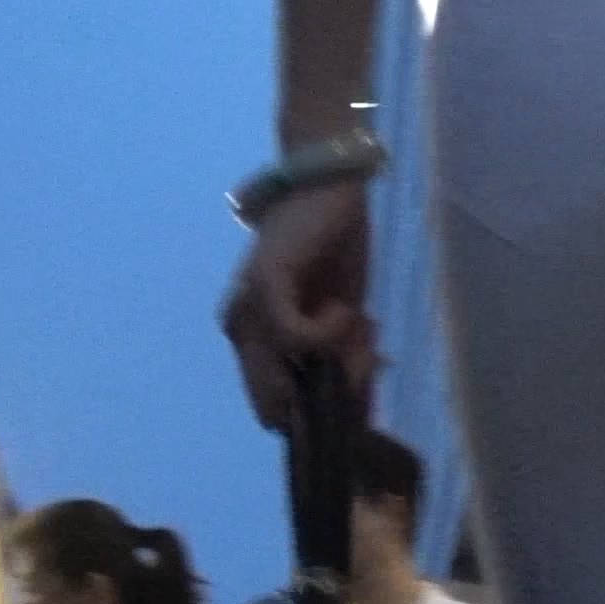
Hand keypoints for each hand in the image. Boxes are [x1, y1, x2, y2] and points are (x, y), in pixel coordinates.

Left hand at [220, 180, 377, 429]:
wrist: (328, 189)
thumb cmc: (336, 251)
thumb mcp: (344, 320)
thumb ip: (342, 361)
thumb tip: (359, 408)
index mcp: (251, 341)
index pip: (271, 407)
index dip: (317, 414)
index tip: (358, 388)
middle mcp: (238, 332)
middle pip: (275, 405)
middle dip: (326, 396)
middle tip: (365, 356)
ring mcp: (246, 312)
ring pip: (286, 376)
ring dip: (333, 359)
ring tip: (354, 322)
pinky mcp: (263, 290)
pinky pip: (296, 338)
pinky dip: (327, 331)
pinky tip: (343, 306)